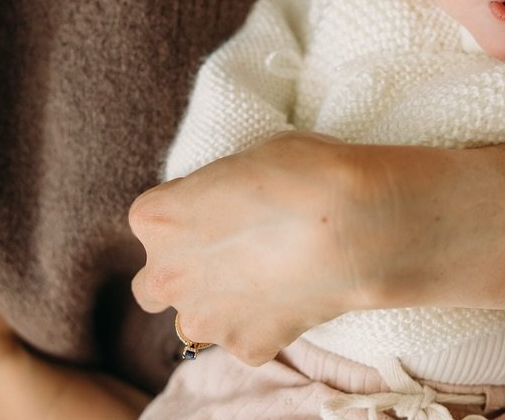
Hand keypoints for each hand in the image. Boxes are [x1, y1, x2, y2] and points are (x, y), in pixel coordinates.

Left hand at [130, 132, 398, 364]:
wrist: (351, 224)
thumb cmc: (302, 174)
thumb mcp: (247, 158)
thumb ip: (220, 190)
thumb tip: (230, 201)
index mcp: (157, 218)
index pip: (154, 218)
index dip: (190, 212)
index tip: (222, 207)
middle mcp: (168, 274)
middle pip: (154, 284)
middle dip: (184, 273)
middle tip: (230, 254)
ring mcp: (205, 318)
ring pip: (196, 321)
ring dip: (220, 305)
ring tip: (267, 281)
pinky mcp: (246, 346)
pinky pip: (248, 338)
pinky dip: (267, 325)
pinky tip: (296, 298)